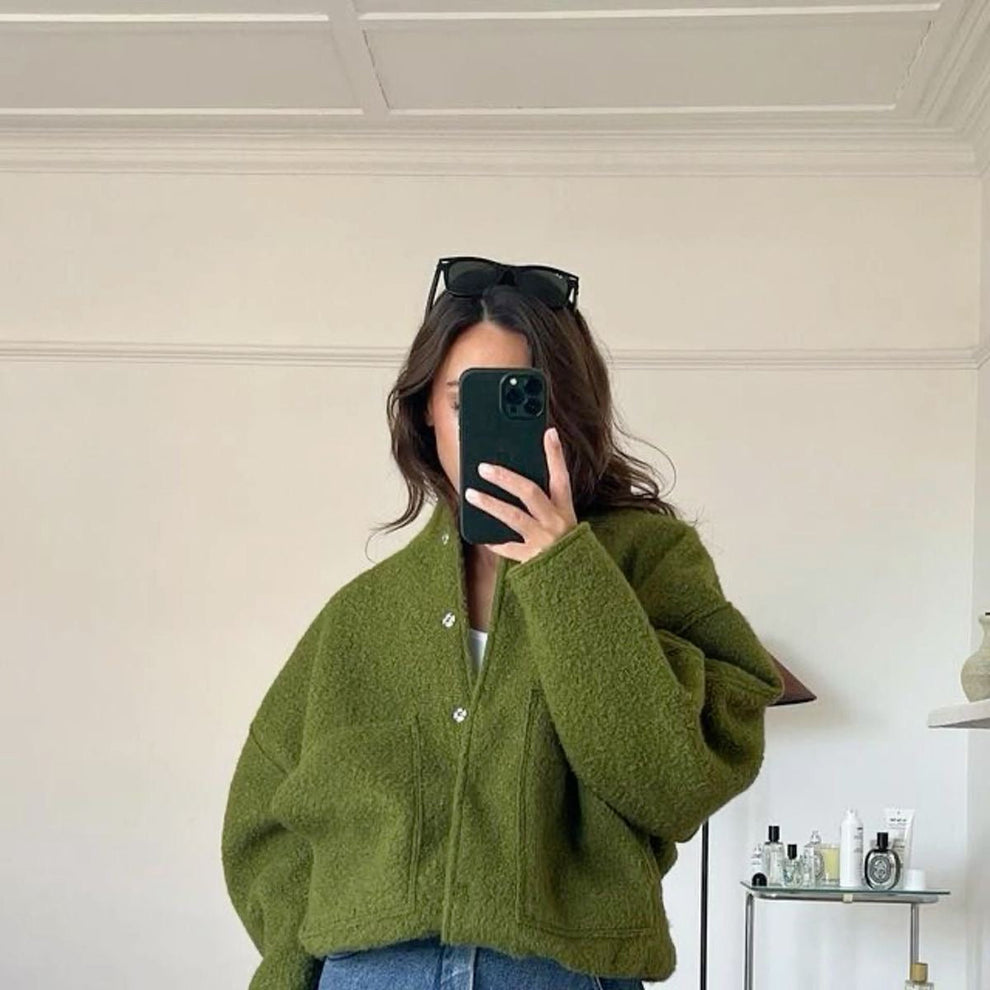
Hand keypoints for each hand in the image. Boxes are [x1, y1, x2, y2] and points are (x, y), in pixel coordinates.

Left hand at [463, 426, 578, 562]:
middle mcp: (556, 521)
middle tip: (483, 467)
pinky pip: (508, 547)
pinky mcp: (532, 559)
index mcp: (565, 508)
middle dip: (505, 477)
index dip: (555, 454)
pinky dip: (494, 540)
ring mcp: (544, 540)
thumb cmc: (564, 543)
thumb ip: (545, 499)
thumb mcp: (562, 517)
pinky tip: (481, 534)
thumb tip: (516, 477)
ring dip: (490, 503)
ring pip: (513, 517)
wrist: (577, 580)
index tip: (548, 432)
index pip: (561, 475)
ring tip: (470, 494)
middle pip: (529, 492)